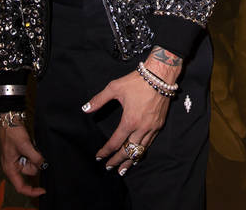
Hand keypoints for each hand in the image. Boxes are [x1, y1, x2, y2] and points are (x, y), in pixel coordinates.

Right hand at [0, 123, 46, 197]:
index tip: (43, 190)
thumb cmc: (12, 133)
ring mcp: (17, 161)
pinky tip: (32, 146)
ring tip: (31, 146)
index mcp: (10, 168)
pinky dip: (35, 154)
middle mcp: (13, 167)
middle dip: (35, 164)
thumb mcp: (25, 145)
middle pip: (30, 173)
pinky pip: (32, 158)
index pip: (21, 187)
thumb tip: (43, 165)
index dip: (32, 191)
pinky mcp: (22, 155)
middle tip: (34, 151)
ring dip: (35, 157)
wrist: (10, 120)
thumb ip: (35, 157)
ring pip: (32, 165)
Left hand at [86, 47, 181, 175]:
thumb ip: (99, 100)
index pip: (115, 142)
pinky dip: (141, 151)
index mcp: (129, 121)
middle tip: (109, 167)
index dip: (106, 151)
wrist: (160, 75)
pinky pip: (149, 143)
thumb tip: (85, 109)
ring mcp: (152, 128)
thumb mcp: (115, 88)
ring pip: (140, 150)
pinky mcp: (159, 124)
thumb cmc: (137, 81)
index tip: (99, 157)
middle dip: (117, 161)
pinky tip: (137, 154)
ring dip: (130, 160)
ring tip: (123, 169)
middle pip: (128, 151)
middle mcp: (142, 128)